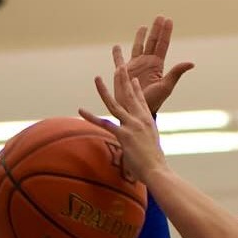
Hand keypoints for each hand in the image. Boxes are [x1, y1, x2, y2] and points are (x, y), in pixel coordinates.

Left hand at [79, 46, 169, 183]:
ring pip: (115, 104)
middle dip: (124, 80)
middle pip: (130, 96)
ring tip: (97, 79)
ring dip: (104, 91)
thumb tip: (139, 147)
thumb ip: (144, 142)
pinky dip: (91, 117)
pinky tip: (81, 111)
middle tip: (119, 67)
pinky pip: (104, 123)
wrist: (156, 170)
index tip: (133, 79)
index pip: (142, 101)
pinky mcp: (123, 134)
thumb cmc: (154, 164)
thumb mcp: (151, 147)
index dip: (137, 90)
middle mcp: (140, 120)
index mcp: (148, 122)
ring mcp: (131, 125)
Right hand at [124, 16, 193, 115]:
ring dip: (140, 37)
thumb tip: (191, 63)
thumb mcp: (166, 86)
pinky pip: (119, 61)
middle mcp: (146, 63)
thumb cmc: (153, 101)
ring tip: (143, 26)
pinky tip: (116, 46)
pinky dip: (117, 54)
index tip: (168, 20)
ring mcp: (135, 66)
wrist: (137, 110)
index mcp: (157, 65)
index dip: (165, 32)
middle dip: (156, 29)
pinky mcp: (123, 72)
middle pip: (152, 42)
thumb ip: (176, 73)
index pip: (162, 45)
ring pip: (138, 47)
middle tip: (160, 17)